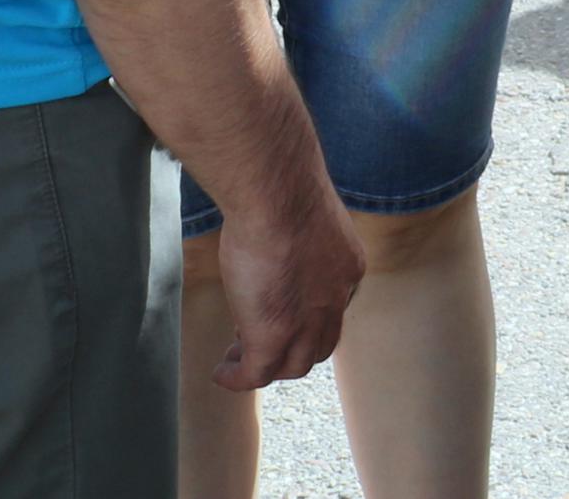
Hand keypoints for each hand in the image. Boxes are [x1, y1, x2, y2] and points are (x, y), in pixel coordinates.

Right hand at [206, 179, 363, 391]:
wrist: (278, 195)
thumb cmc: (284, 190)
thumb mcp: (302, 217)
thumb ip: (297, 235)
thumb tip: (273, 231)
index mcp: (347, 268)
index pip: (331, 307)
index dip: (304, 316)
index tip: (276, 308)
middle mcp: (336, 299)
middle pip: (319, 345)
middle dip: (291, 349)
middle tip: (255, 339)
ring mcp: (307, 322)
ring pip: (293, 366)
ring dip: (266, 368)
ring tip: (236, 359)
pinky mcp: (274, 336)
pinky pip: (257, 374)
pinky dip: (239, 379)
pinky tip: (222, 373)